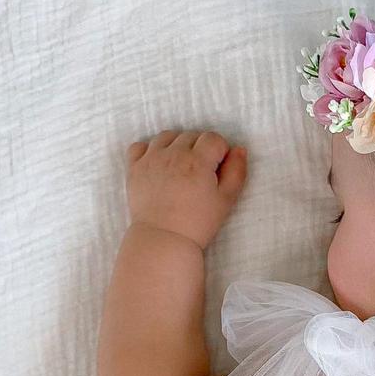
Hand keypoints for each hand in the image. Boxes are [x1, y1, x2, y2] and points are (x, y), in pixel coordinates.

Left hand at [125, 130, 248, 248]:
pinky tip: (158, 164)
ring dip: (176, 145)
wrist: (164, 240)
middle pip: (191, 135)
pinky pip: (140, 146)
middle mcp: (173, 154)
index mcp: (198, 161)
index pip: (213, 138)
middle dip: (199, 148)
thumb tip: (239, 150)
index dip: (219, 151)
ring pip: (167, 136)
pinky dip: (149, 150)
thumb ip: (237, 172)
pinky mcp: (134, 168)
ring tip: (180, 166)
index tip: (217, 168)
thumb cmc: (198, 223)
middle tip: (199, 172)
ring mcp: (151, 159)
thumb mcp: (226, 200)